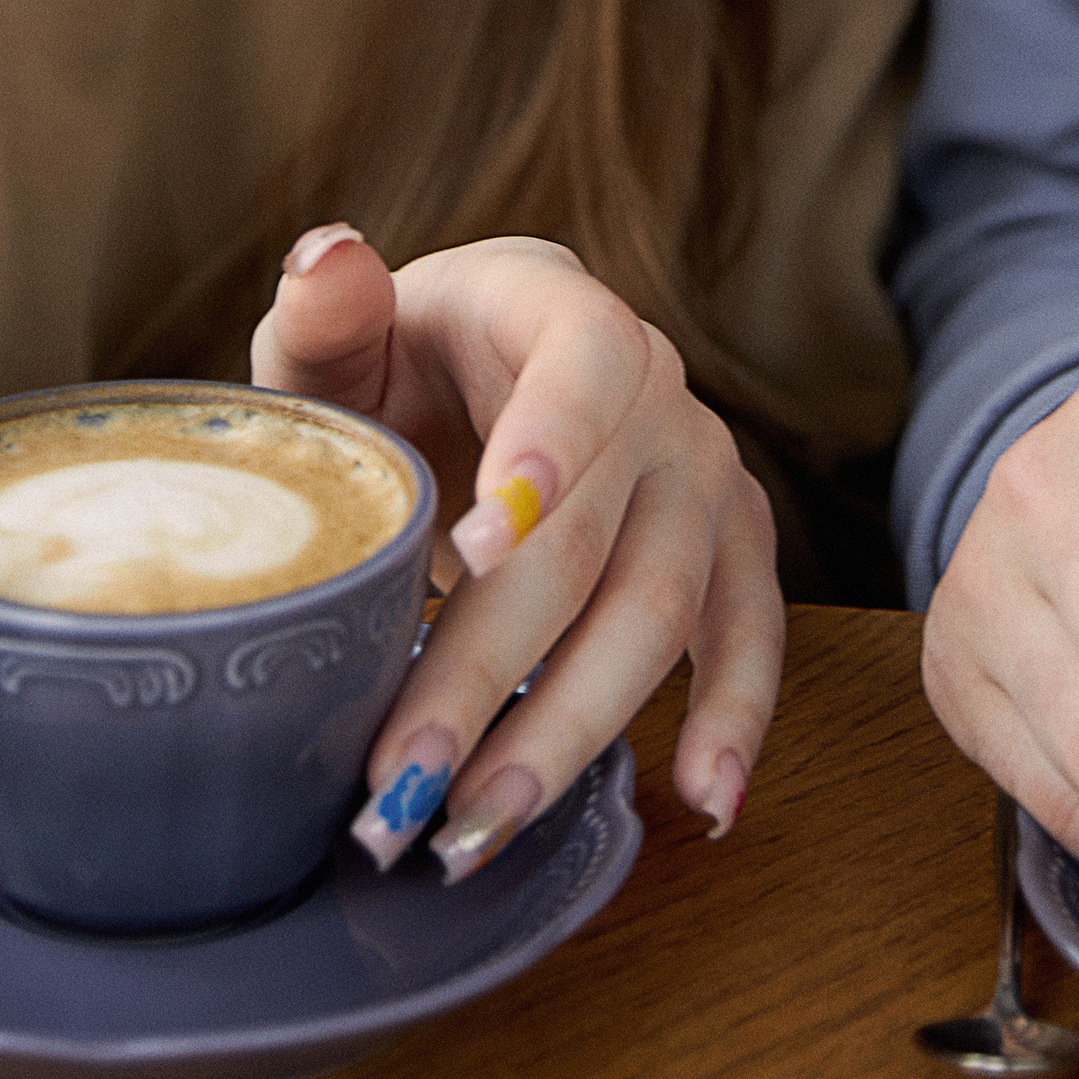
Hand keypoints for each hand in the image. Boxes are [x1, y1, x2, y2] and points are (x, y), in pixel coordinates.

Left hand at [251, 226, 781, 877]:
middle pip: (596, 535)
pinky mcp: (729, 546)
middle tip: (406, 776)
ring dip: (575, 726)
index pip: (583, 362)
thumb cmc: (398, 362)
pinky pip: (752, 631)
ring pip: (664, 608)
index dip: (547, 444)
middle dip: (496, 666)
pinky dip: (736, 717)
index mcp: (559, 308)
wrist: (478, 379)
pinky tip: (703, 802)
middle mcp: (657, 387)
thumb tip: (326, 254)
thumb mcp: (345, 338)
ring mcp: (703, 471)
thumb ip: (326, 313)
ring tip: (481, 823)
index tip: (481, 542)